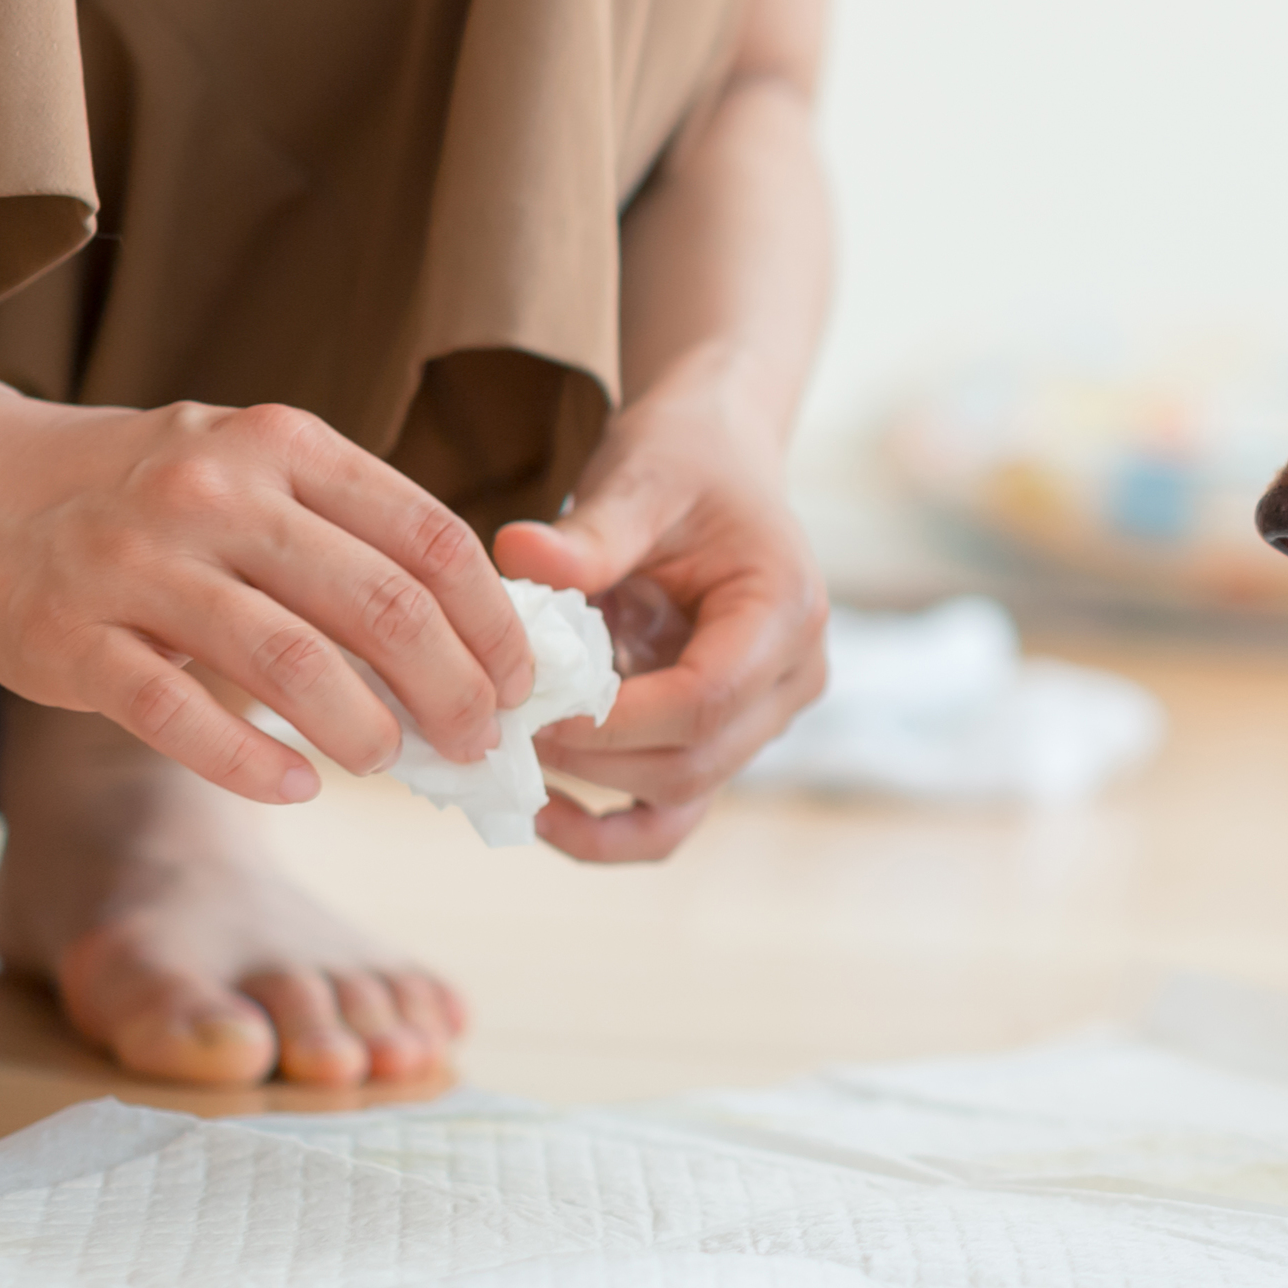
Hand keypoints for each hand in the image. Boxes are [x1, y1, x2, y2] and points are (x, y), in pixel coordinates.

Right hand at [0, 399, 536, 803]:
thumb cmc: (144, 494)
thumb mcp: (253, 468)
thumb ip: (350, 531)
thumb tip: (472, 640)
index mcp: (283, 444)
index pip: (430, 538)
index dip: (492, 622)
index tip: (521, 682)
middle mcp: (216, 494)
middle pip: (381, 605)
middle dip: (452, 689)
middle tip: (478, 742)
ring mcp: (137, 565)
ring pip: (293, 662)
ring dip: (365, 730)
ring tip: (395, 763)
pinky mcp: (70, 641)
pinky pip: (180, 715)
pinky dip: (252, 763)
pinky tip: (298, 788)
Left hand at [494, 373, 825, 863]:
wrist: (714, 460)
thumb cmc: (681, 463)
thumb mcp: (637, 482)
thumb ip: (586, 535)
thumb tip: (512, 557)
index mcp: (786, 612)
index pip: (703, 700)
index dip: (609, 721)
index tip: (520, 707)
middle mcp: (793, 678)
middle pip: (693, 762)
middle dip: (588, 759)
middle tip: (494, 728)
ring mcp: (764, 717)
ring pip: (683, 799)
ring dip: (593, 799)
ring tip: (507, 773)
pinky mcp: (724, 737)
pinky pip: (674, 812)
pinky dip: (610, 827)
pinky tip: (543, 814)